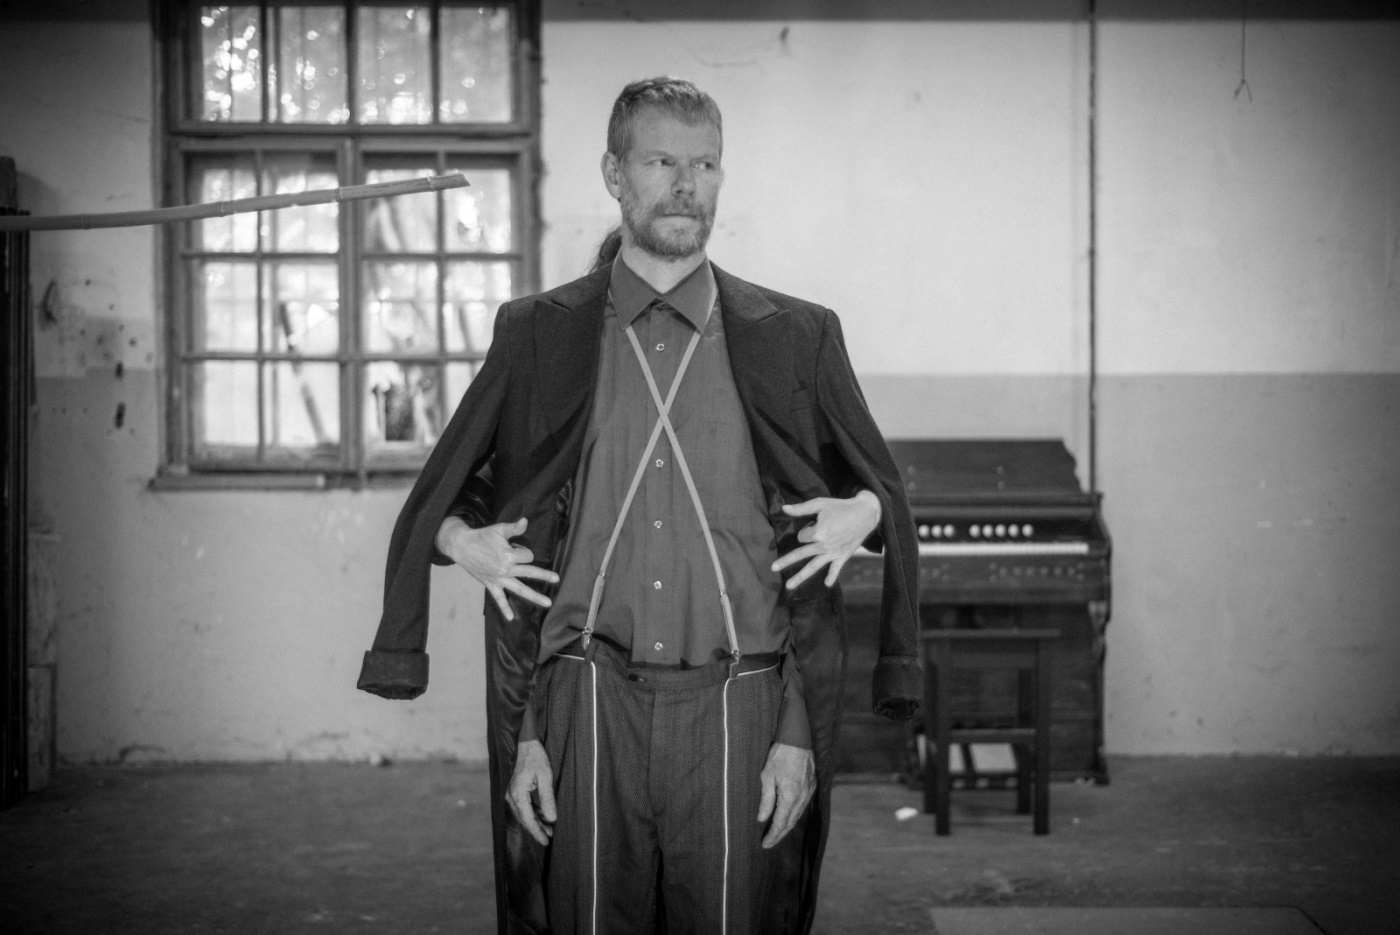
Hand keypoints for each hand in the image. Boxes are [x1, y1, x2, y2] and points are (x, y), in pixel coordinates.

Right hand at [437, 516, 558, 620]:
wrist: (462, 546)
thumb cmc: (481, 536)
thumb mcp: (498, 529)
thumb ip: (514, 528)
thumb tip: (526, 521)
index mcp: (509, 555)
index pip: (527, 555)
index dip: (524, 550)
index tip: (515, 547)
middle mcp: (506, 569)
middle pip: (530, 572)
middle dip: (544, 575)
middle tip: (557, 579)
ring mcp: (499, 579)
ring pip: (520, 589)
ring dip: (535, 596)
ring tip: (548, 603)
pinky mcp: (491, 584)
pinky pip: (499, 598)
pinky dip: (504, 608)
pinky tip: (511, 618)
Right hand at [506, 739, 556, 845]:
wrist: (525, 743)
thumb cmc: (536, 757)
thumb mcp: (545, 777)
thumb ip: (547, 798)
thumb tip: (551, 818)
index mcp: (518, 793)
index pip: (528, 819)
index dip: (537, 832)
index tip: (546, 841)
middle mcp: (512, 796)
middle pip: (524, 819)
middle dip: (536, 829)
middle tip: (549, 838)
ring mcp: (512, 793)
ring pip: (523, 813)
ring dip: (535, 821)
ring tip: (549, 829)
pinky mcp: (515, 790)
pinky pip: (523, 806)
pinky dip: (532, 813)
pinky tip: (542, 815)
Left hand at [757, 742, 815, 847]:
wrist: (798, 739)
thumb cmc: (780, 755)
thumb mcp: (767, 776)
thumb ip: (766, 799)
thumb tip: (762, 818)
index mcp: (790, 796)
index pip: (781, 823)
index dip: (773, 835)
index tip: (765, 844)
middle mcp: (802, 797)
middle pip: (790, 822)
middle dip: (780, 834)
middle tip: (769, 842)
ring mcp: (809, 792)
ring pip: (797, 815)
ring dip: (787, 825)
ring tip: (776, 832)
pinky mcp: (811, 786)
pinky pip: (802, 806)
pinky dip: (794, 815)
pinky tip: (788, 816)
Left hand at [770, 490, 880, 588]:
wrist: (865, 513)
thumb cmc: (841, 507)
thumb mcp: (820, 504)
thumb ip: (801, 508)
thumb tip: (783, 508)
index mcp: (818, 533)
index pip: (802, 536)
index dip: (807, 529)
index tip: (816, 523)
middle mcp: (823, 545)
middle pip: (800, 555)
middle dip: (786, 561)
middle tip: (772, 568)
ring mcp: (833, 553)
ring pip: (813, 567)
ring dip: (800, 577)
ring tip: (788, 586)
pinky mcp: (843, 556)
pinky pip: (836, 569)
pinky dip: (832, 577)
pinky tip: (827, 584)